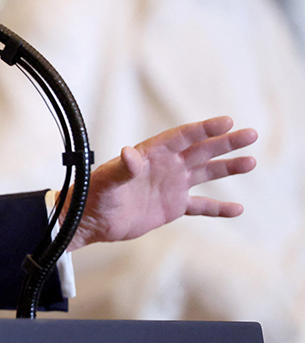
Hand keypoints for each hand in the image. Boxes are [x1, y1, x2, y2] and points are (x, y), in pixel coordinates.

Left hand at [66, 116, 257, 250]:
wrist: (90, 220)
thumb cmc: (93, 195)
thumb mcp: (106, 181)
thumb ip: (121, 168)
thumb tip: (129, 153)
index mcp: (150, 154)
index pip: (182, 137)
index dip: (204, 129)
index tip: (227, 121)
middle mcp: (165, 166)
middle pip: (200, 150)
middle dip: (225, 142)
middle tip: (250, 134)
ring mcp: (170, 185)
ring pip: (205, 173)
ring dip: (228, 168)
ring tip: (252, 161)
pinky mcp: (172, 206)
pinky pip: (200, 206)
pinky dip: (218, 208)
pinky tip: (238, 209)